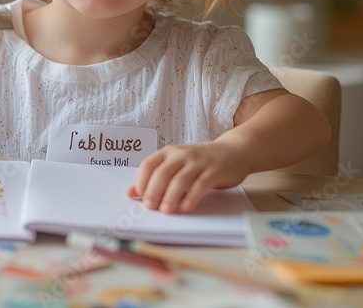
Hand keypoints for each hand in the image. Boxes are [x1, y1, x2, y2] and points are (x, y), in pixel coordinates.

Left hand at [126, 142, 249, 212]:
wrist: (232, 151)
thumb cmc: (199, 161)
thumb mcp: (175, 165)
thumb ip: (154, 177)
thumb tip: (130, 193)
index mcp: (169, 153)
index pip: (148, 165)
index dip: (141, 181)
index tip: (139, 197)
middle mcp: (182, 155)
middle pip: (162, 173)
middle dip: (153, 191)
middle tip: (150, 207)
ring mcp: (198, 162)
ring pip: (180, 179)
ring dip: (171, 196)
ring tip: (166, 210)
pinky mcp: (214, 171)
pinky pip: (201, 184)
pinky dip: (192, 197)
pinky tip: (186, 207)